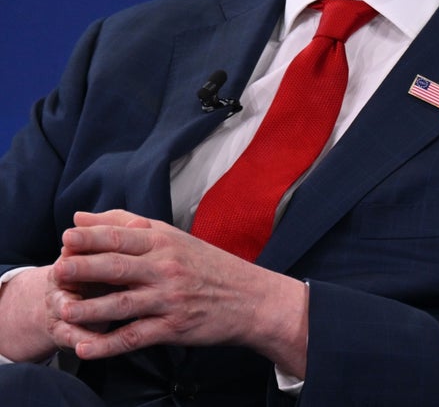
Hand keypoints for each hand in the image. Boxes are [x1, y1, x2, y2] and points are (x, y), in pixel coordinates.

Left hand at [50, 210, 308, 375]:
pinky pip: (134, 337)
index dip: (93, 238)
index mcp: (165, 242)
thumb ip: (126, 225)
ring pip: (122, 304)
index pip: (123, 237)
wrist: (251, 299)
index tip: (66, 238)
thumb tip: (79, 218)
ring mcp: (170, 299)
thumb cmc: (208, 266)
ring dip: (90, 309)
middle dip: (85, 268)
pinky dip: (108, 346)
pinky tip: (85, 349)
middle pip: (119, 267)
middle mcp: (167, 268)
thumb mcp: (174, 238)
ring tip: (63, 310)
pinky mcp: (173, 328)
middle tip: (58, 269)